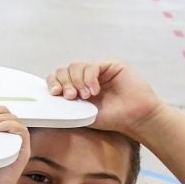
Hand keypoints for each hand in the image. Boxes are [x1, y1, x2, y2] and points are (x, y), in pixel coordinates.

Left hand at [46, 60, 166, 136]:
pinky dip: (90, 78)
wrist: (135, 118)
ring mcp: (97, 70)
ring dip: (77, 81)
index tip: (55, 93)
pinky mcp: (110, 65)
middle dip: (64, 82)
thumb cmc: (111, 119)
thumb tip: (49, 100)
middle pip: (64, 70)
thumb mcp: (82, 115)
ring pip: (75, 66)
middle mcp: (85, 77)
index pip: (57, 79)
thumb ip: (67, 106)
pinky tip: (95, 90)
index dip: (53, 83)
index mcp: (76, 88)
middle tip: (71, 96)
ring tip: (87, 96)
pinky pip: (92, 66)